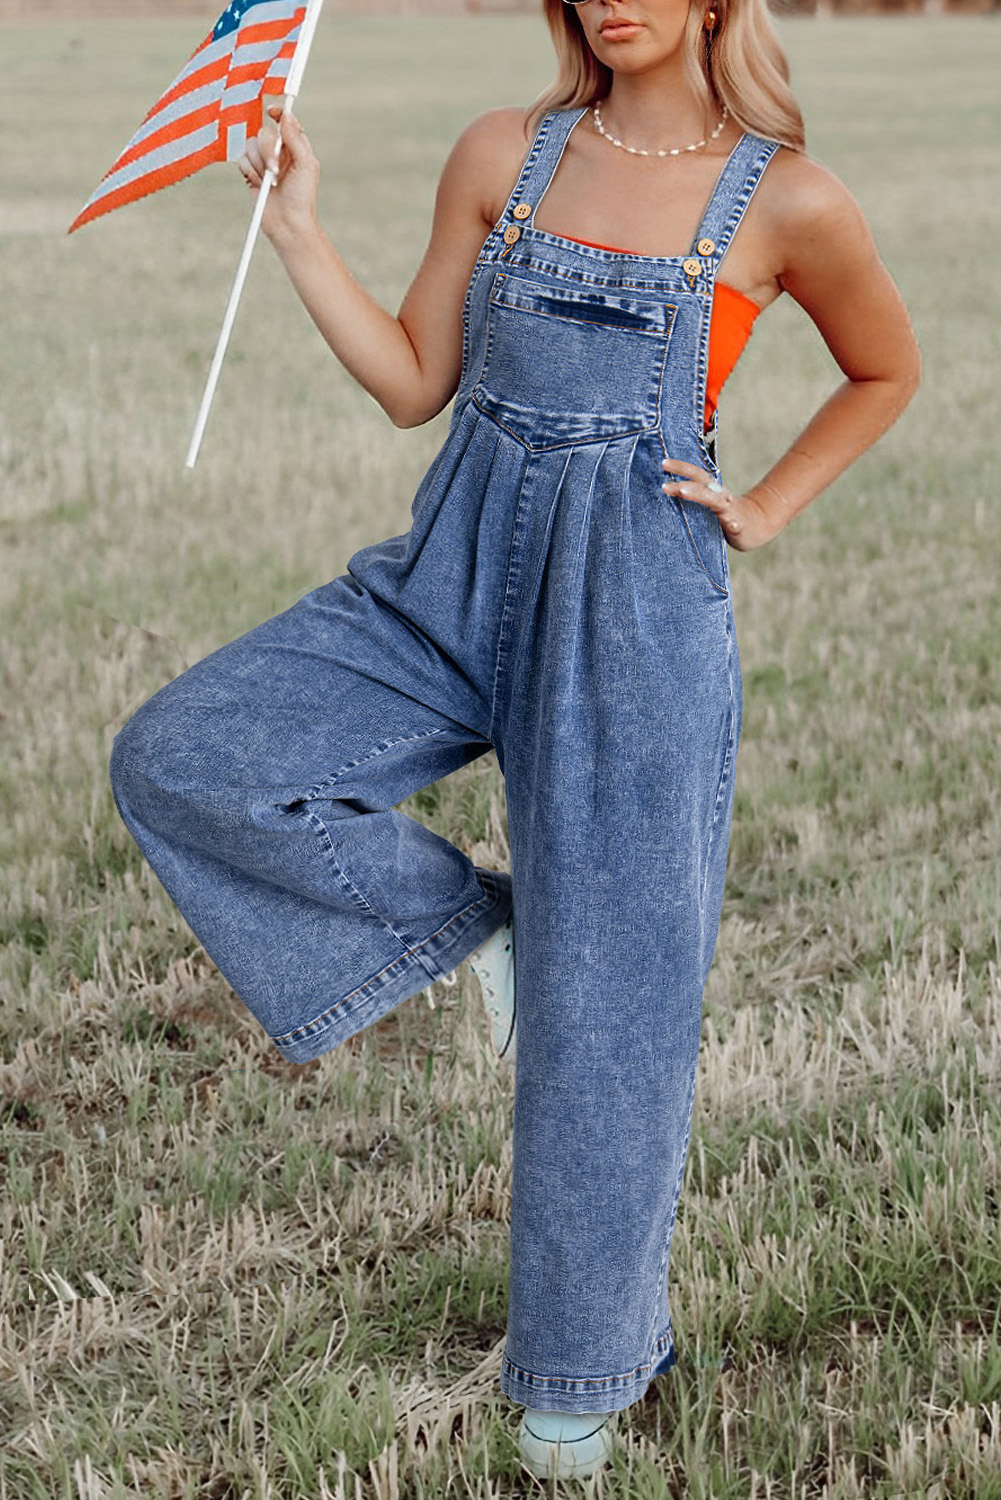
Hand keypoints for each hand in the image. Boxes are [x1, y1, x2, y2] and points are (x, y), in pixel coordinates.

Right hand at [237, 104, 319, 244]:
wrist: (287, 223)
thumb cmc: (302, 197)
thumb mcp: (305, 165)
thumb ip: (296, 138)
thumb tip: (286, 115)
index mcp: (296, 147)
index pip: (285, 122)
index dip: (278, 114)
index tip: (272, 112)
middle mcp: (279, 151)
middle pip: (264, 132)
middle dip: (268, 150)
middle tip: (275, 170)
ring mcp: (264, 162)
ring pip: (250, 144)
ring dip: (259, 163)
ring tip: (270, 181)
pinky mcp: (251, 172)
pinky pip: (241, 159)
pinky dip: (249, 170)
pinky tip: (259, 183)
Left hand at [661, 458, 777, 551]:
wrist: (757, 524)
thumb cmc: (726, 513)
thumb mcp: (709, 501)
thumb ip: (693, 496)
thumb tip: (666, 490)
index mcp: (712, 490)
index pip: (696, 474)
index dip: (681, 467)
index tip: (663, 463)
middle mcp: (720, 496)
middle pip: (702, 482)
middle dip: (684, 479)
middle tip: (664, 485)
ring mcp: (730, 510)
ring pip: (715, 500)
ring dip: (699, 495)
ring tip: (683, 491)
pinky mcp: (739, 526)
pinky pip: (736, 524)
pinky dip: (734, 523)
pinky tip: (732, 525)